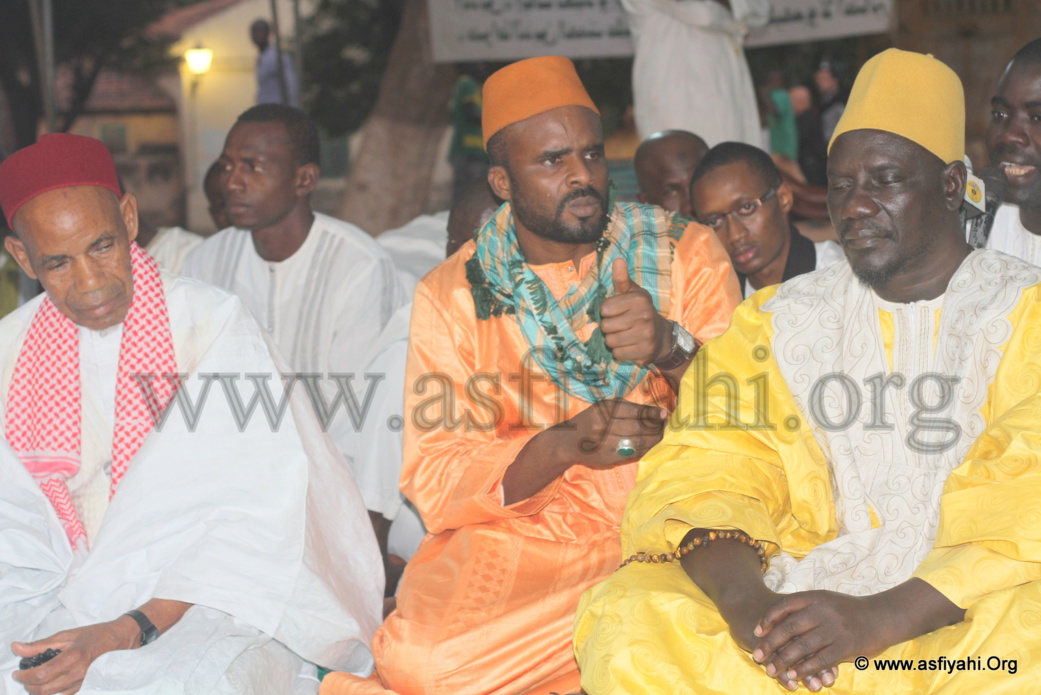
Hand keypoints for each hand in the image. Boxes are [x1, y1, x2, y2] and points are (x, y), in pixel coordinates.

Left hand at [12, 617, 137, 694]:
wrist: (120, 640)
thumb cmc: (95, 635)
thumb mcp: (67, 635)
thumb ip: (40, 645)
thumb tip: (16, 648)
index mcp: (73, 657)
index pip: (41, 675)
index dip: (24, 676)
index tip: (17, 672)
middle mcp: (78, 673)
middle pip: (43, 690)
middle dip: (28, 685)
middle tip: (24, 676)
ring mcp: (83, 682)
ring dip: (38, 689)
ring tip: (37, 678)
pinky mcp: (86, 687)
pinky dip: (52, 690)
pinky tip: (52, 681)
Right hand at [556, 397, 668, 467]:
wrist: (569, 442)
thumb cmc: (590, 420)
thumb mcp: (603, 407)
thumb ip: (626, 407)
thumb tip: (654, 411)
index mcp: (604, 410)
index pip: (634, 412)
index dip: (651, 413)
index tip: (664, 414)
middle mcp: (604, 426)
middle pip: (638, 428)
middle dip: (655, 427)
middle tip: (664, 425)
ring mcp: (606, 444)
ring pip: (637, 442)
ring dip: (653, 439)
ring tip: (659, 434)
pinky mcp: (608, 458)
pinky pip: (632, 454)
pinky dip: (644, 449)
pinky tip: (649, 445)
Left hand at [599, 259, 673, 364]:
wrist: (662, 336)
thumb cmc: (640, 311)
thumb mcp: (632, 293)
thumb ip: (622, 279)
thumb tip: (618, 260)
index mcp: (639, 300)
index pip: (604, 308)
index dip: (607, 311)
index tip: (617, 311)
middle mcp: (644, 316)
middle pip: (605, 326)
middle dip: (609, 327)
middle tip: (621, 325)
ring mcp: (645, 335)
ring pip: (610, 341)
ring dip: (613, 340)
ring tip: (625, 335)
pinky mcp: (645, 351)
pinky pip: (618, 354)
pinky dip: (620, 352)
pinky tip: (629, 345)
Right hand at [714, 584, 835, 691]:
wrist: (742, 598)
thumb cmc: (771, 608)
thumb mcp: (789, 612)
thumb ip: (806, 626)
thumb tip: (829, 646)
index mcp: (798, 612)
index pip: (816, 636)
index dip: (825, 653)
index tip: (834, 672)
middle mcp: (787, 621)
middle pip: (807, 645)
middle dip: (819, 665)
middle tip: (827, 682)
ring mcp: (771, 631)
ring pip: (791, 654)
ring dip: (804, 672)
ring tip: (814, 686)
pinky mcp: (756, 638)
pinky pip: (772, 658)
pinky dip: (783, 674)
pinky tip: (791, 685)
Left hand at [752, 591, 891, 690]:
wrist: (881, 616)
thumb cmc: (848, 610)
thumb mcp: (825, 600)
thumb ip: (804, 607)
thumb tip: (774, 619)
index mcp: (815, 597)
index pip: (784, 606)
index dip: (768, 619)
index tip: (756, 632)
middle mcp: (822, 611)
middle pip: (789, 628)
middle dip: (770, 643)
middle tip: (757, 655)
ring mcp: (834, 628)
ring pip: (802, 646)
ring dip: (784, 660)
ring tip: (771, 670)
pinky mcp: (845, 646)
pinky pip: (820, 659)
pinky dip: (805, 669)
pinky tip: (795, 676)